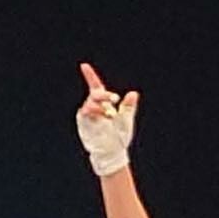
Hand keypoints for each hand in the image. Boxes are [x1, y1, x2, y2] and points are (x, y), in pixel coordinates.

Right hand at [76, 61, 137, 175]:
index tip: (84, 65)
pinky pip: (86, 113)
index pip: (96, 88)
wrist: (113, 151)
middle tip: (114, 98)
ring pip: (90, 103)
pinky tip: (102, 115)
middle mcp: (95, 107)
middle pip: (95, 94)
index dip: (90, 76)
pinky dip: (94, 112)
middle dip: (104, 95)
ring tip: (110, 114)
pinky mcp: (84, 122)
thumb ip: (129, 106)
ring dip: (100, 105)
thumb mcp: (126, 119)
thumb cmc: (119, 136)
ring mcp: (88, 115)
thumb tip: (134, 93)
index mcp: (104, 105)